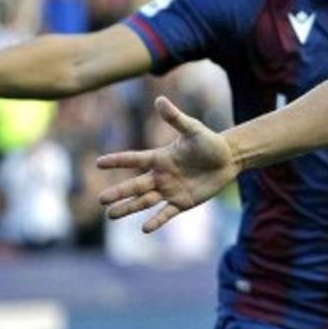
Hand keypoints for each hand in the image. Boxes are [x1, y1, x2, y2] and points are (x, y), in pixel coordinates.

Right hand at [97, 96, 235, 232]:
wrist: (229, 159)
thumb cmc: (209, 142)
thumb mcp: (193, 129)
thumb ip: (175, 118)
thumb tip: (160, 100)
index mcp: (160, 157)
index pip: (134, 159)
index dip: (117, 160)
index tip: (98, 163)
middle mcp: (160, 175)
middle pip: (135, 185)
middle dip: (119, 192)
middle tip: (101, 200)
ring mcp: (170, 190)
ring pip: (144, 201)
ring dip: (128, 208)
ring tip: (111, 215)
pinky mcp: (182, 202)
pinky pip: (166, 213)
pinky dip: (156, 220)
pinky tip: (144, 228)